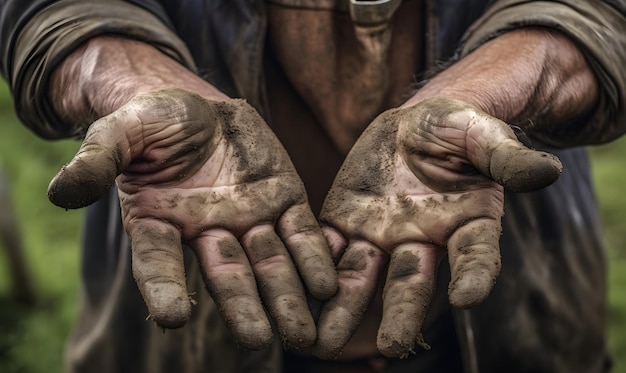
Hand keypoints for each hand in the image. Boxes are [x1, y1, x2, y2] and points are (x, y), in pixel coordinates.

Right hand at [47, 88, 336, 349]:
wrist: (198, 106)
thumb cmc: (152, 121)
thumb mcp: (120, 133)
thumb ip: (98, 160)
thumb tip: (61, 192)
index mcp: (160, 223)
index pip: (158, 263)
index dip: (163, 288)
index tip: (172, 317)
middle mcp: (207, 232)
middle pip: (226, 276)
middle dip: (242, 307)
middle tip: (257, 340)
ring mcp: (249, 219)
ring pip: (270, 264)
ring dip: (286, 297)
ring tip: (302, 331)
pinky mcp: (283, 200)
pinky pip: (301, 234)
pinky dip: (313, 258)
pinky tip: (328, 285)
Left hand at [314, 97, 561, 357]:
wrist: (414, 123)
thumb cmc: (457, 128)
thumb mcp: (483, 132)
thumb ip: (506, 155)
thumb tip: (546, 170)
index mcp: (466, 222)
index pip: (475, 255)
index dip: (475, 275)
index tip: (467, 297)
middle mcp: (423, 240)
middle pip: (413, 283)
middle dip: (401, 314)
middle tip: (392, 347)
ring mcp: (381, 234)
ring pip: (363, 278)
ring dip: (345, 311)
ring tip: (326, 343)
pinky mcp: (345, 221)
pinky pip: (328, 250)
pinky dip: (315, 273)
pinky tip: (300, 297)